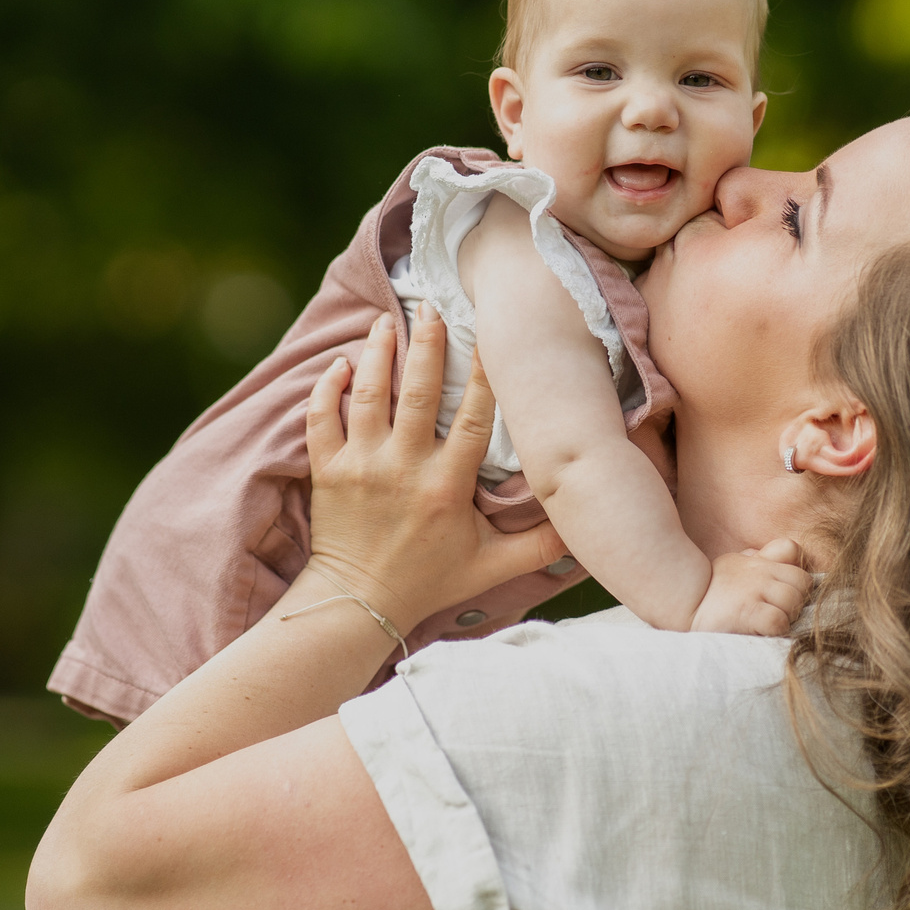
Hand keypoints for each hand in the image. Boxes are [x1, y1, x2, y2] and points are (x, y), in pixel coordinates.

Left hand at [304, 307, 568, 628]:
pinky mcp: (328, 471)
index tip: (488, 337)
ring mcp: (361, 466)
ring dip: (378, 353)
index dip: (483, 375)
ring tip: (387, 321)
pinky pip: (321, 418)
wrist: (358, 604)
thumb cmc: (429, 581)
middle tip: (431, 306)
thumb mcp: (491, 566)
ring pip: (368, 395)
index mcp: (447, 486)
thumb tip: (587, 530)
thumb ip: (540, 546)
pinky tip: (340, 364)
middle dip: (425, 344)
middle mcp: (403, 468)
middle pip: (417, 391)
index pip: (472, 418)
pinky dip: (327, 388)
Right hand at [688, 538, 810, 635]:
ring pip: (794, 601)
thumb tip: (773, 552)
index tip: (784, 589)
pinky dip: (776, 630)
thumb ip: (756, 558)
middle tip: (779, 611)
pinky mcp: (747, 612)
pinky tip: (762, 631)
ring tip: (769, 623)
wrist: (682, 605)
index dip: (795, 573)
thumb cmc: (710, 590)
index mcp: (757, 561)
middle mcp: (759, 572)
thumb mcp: (733, 564)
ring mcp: (754, 591)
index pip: (793, 550)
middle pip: (802, 581)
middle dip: (797, 600)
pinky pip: (779, 621)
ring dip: (787, 617)